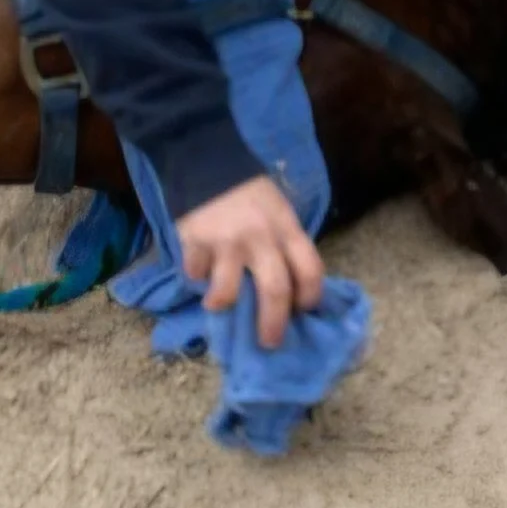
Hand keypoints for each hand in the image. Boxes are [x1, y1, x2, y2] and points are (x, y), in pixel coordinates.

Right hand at [178, 176, 324, 348]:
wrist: (210, 165)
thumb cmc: (250, 195)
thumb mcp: (279, 212)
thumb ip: (283, 245)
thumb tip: (290, 291)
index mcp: (287, 228)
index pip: (310, 268)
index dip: (311, 296)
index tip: (304, 311)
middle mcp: (261, 238)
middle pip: (275, 291)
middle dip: (273, 325)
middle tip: (269, 343)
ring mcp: (227, 243)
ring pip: (227, 293)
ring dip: (222, 303)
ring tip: (218, 303)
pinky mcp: (196, 244)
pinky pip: (195, 275)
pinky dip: (195, 277)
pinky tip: (197, 267)